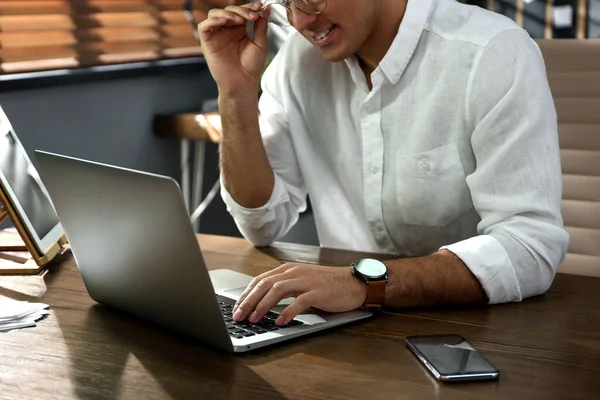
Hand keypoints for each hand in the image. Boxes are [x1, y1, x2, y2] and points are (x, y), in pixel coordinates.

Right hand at [198, 2, 268, 96]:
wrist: (243, 83)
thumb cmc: (251, 67)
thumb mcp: (260, 43)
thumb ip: (261, 25)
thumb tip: (266, 9)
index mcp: (239, 29)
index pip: (241, 11)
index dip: (248, 7)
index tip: (259, 7)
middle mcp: (227, 30)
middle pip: (228, 10)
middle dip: (241, 10)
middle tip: (251, 15)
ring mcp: (216, 35)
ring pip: (215, 14)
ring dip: (227, 13)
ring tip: (239, 20)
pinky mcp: (207, 42)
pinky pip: (204, 26)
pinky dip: (213, 21)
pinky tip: (224, 22)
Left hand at [232, 263, 368, 325]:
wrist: (353, 282)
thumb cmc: (327, 285)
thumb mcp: (301, 283)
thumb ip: (283, 289)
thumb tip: (260, 304)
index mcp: (288, 269)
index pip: (260, 280)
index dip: (246, 294)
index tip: (236, 308)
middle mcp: (295, 272)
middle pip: (265, 284)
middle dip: (248, 301)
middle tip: (238, 315)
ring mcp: (307, 281)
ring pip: (278, 290)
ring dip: (263, 305)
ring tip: (254, 319)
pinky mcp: (319, 291)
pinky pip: (300, 301)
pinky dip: (287, 312)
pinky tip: (280, 322)